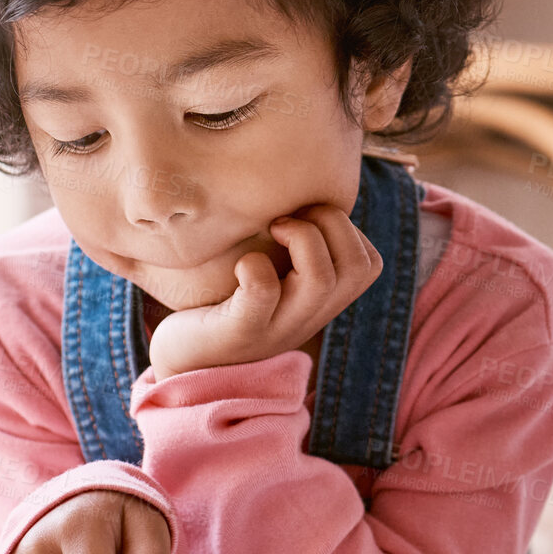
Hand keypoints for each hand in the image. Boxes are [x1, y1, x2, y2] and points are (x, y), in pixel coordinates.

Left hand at [148, 202, 381, 378]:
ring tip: (272, 229)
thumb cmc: (223, 306)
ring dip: (302, 238)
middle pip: (359, 266)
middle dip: (331, 222)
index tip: (303, 217)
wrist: (183, 364)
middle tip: (286, 218)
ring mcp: (277, 328)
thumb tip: (298, 189)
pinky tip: (240, 263)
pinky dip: (255, 267)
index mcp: (320, 304)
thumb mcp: (270, 278)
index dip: (347, 228)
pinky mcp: (240, 331)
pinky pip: (263, 292)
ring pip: (322, 279)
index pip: (370, 263)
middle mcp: (308, 318)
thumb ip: (291, 249)